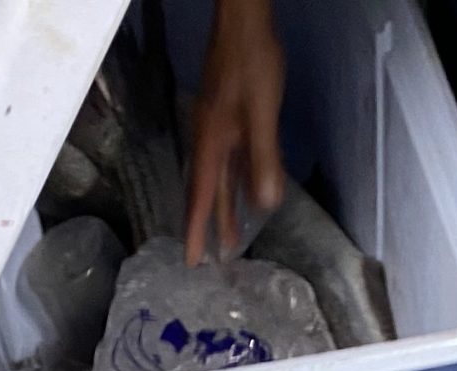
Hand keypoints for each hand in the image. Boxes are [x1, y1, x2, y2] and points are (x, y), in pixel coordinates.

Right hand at [185, 0, 285, 263]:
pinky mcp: (229, 117)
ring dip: (223, 207)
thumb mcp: (261, 112)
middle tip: (213, 260)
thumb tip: (265, 204)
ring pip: (219, 178)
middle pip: (207, 192)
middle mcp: (209, 139)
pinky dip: (234, 183)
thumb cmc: (251, 61)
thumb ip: (263, 158)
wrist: (243, 18)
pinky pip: (229, 161)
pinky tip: (245, 193)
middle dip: (210, 226)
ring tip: (232, 237)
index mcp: (212, 142)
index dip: (197, 230)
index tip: (192, 261)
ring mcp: (218, 127)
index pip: (201, 197)